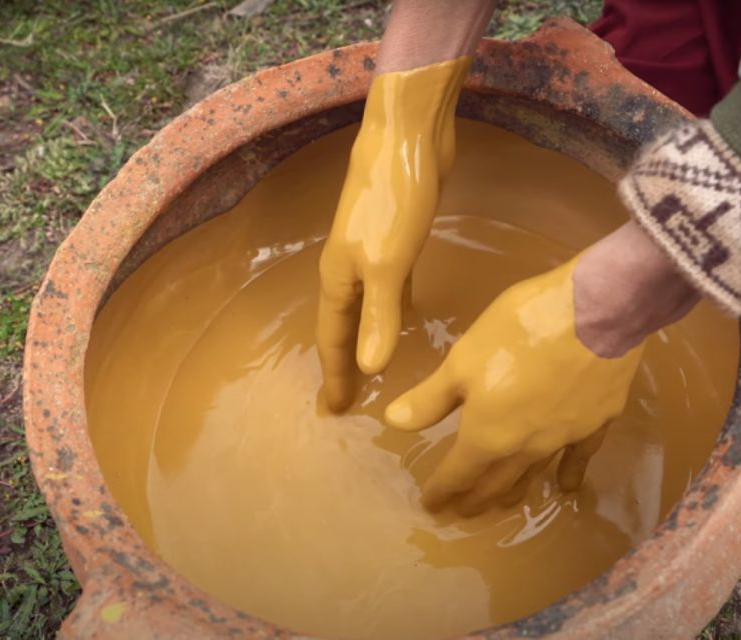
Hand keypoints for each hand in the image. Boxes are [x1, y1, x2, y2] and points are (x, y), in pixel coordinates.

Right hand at [317, 57, 469, 411]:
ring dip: (365, 339)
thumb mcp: (388, 264)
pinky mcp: (396, 239)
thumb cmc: (394, 201)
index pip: (333, 340)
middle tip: (348, 400)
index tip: (334, 411)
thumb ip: (380, 316)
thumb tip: (372, 369)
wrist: (407, 138)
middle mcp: (348, 269)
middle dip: (343, 364)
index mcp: (339, 279)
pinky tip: (406, 318)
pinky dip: (390, 311)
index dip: (335, 376)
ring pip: (364, 309)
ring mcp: (371, 253)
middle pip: (343, 328)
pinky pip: (387, 290)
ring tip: (371, 369)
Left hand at [385, 223, 698, 513]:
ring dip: (513, 493)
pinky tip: (566, 486)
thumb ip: (430, 398)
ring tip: (502, 506)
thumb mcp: (462, 359)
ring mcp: (564, 437)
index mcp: (487, 434)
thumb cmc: (519, 329)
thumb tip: (394, 424)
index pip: (459, 473)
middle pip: (495, 483)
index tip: (431, 505)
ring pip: (533, 475)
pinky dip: (568, 474)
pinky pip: (578, 458)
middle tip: (462, 512)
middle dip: (474, 499)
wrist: (597, 311)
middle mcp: (525, 447)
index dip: (443, 491)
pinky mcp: (596, 421)